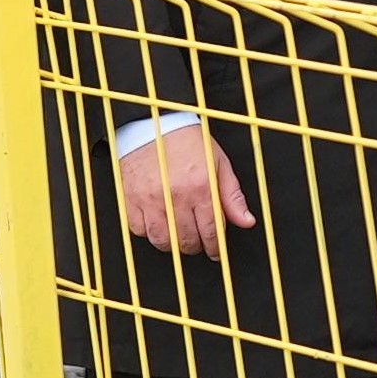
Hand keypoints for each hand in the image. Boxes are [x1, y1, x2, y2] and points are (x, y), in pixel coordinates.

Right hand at [119, 123, 254, 260]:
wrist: (153, 125)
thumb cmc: (188, 141)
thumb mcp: (219, 163)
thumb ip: (232, 196)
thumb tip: (246, 221)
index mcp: (201, 186)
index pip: (212, 230)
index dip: (215, 247)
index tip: (216, 252)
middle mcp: (175, 196)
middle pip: (187, 240)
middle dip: (196, 246)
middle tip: (199, 242)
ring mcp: (150, 200)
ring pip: (162, 241)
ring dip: (173, 244)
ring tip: (180, 236)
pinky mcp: (130, 201)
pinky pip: (140, 231)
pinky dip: (150, 233)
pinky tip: (159, 223)